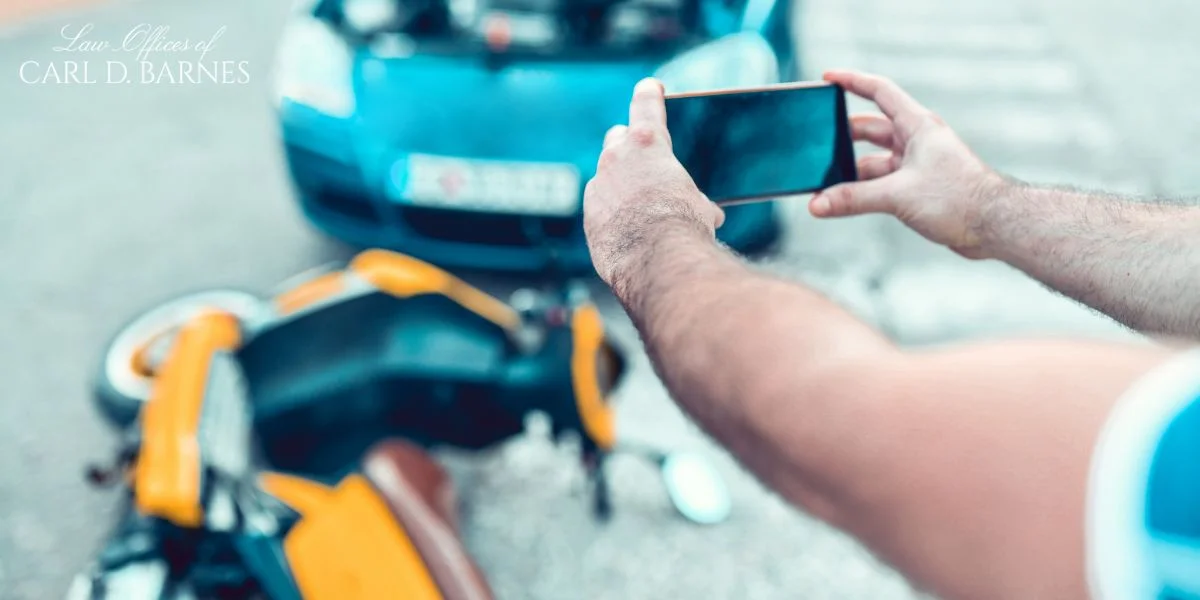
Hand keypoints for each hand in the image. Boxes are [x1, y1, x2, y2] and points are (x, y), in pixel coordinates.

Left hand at [584, 78, 724, 294]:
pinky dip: (611, 212)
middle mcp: (616, 157)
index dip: (649, 93)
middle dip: (628, 145)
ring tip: (638, 205)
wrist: (655, 260)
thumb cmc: (683, 226)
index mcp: (647, 143)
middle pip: (617, 137)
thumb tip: (709, 214)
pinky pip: (599, 206)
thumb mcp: (699, 206)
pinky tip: (626, 228)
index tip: (650, 87)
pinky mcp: (589, 214)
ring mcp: (598, 185)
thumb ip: (695, 199)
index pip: (645, 104)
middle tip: (640, 158)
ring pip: (606, 175)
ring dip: (619, 183)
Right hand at [812, 70, 1009, 258]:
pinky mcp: (917, 187)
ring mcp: (917, 164)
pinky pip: (881, 182)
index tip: (827, 78)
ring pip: (873, 161)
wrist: (993, 226)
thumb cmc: (958, 199)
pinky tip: (844, 201)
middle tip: (815, 144)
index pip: (880, 91)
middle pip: (870, 129)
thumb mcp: (897, 195)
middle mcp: (916, 141)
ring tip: (823, 184)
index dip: (852, 81)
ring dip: (850, 171)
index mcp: (917, 126)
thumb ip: (853, 198)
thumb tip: (817, 204)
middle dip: (842, 136)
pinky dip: (861, 190)